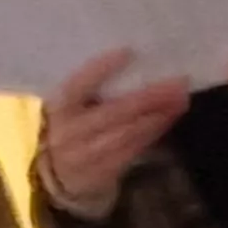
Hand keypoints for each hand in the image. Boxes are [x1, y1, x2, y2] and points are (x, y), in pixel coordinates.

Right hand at [36, 49, 188, 209]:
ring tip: (181, 100)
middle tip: (179, 82)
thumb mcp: (67, 108)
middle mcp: (70, 133)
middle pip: (114, 112)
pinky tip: (167, 119)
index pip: (78, 85)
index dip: (100, 69)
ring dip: (158, 117)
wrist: (47, 176)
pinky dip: (152, 134)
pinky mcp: (100, 174)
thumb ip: (89, 91)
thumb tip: (133, 66)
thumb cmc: (65, 128)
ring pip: (127, 135)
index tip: (128, 51)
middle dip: (149, 97)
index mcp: (59, 109)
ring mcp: (85, 156)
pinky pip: (131, 152)